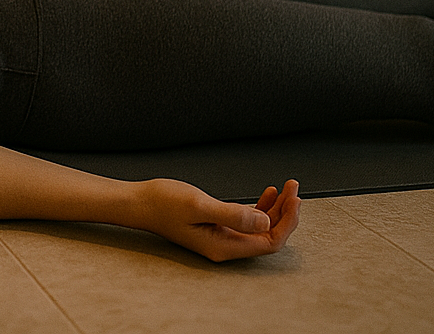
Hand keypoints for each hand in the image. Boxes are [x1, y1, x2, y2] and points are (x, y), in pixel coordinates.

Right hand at [137, 178, 300, 261]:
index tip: (294, 199)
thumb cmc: (163, 203)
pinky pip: (247, 221)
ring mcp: (221, 237)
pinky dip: (260, 208)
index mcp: (223, 246)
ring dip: (275, 209)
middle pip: (268, 236)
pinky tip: (267, 193)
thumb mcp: (199, 206)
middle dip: (286, 214)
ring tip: (286, 188)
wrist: (139, 202)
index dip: (286, 223)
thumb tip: (265, 223)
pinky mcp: (216, 226)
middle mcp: (225, 246)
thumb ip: (233, 215)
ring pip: (260, 228)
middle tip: (294, 188)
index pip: (268, 242)